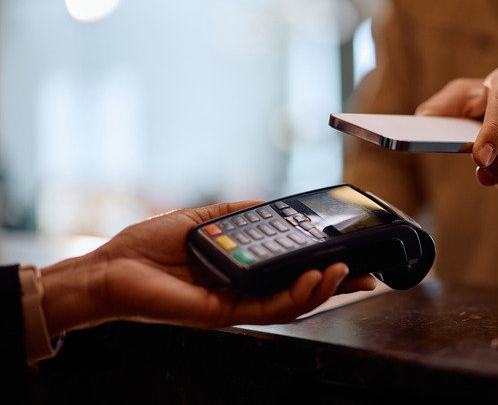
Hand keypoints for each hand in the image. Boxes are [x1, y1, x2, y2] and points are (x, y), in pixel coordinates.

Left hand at [41, 202, 376, 335]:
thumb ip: (237, 212)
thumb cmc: (149, 248)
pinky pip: (266, 307)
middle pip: (299, 291)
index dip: (323, 266)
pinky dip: (293, 295)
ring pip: (290, 304)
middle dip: (336, 285)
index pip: (291, 271)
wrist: (112, 268)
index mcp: (241, 269)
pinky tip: (312, 280)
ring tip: (343, 274)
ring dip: (321, 291)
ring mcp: (235, 303)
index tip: (350, 256)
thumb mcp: (203, 218)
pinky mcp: (223, 313)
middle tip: (366, 276)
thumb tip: (269, 204)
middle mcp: (243, 289)